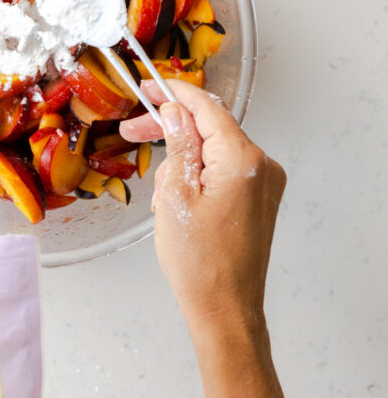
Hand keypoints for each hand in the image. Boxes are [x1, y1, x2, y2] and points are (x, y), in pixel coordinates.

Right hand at [120, 81, 285, 340]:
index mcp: (242, 160)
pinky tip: (177, 200)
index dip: (174, 93)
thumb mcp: (175, 195)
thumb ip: (178, 144)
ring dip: (182, 159)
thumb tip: (175, 112)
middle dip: (171, 128)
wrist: (225, 310)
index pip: (207, 108)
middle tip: (133, 130)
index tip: (149, 87)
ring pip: (214, 150)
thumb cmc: (200, 264)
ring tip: (160, 195)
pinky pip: (223, 170)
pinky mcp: (258, 200)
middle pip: (210, 128)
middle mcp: (261, 166)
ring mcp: (263, 184)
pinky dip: (197, 175)